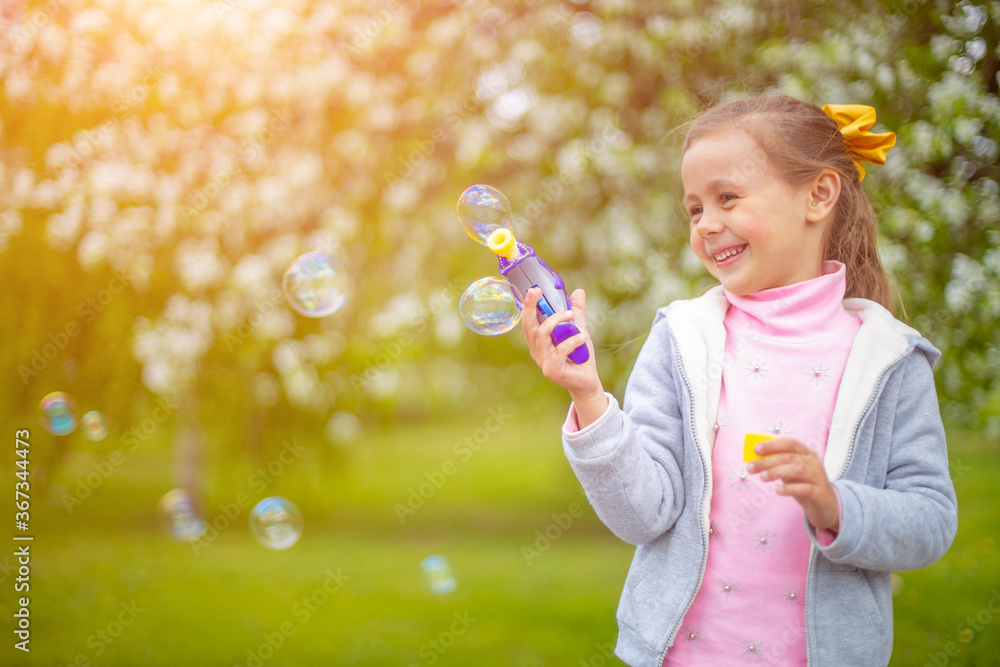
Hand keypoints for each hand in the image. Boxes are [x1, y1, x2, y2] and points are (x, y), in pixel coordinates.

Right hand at [521, 287, 605, 423]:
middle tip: (537, 291)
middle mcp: (537, 350)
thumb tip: (578, 291)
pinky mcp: (552, 370)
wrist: (587, 381)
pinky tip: (581, 337)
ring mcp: (542, 361)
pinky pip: (559, 351)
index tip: (533, 289)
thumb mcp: (579, 329)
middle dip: (531, 307)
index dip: (528, 305)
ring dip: (556, 322)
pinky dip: (571, 341)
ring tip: (572, 316)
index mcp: (539, 341)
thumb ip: (577, 312)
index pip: (529, 321)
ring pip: (542, 335)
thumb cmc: (580, 356)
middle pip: (529, 326)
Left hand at [746, 437, 839, 532]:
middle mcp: (814, 462)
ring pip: (797, 470)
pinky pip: (805, 488)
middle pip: (789, 457)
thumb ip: (777, 464)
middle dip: (767, 461)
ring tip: (762, 477)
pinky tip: (777, 490)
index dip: (772, 445)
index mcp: (806, 453)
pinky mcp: (820, 493)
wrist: (826, 506)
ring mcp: (818, 477)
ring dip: (776, 472)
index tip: (756, 449)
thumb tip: (755, 460)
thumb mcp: (790, 472)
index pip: (790, 443)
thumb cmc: (803, 485)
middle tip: (750, 467)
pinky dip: (789, 488)